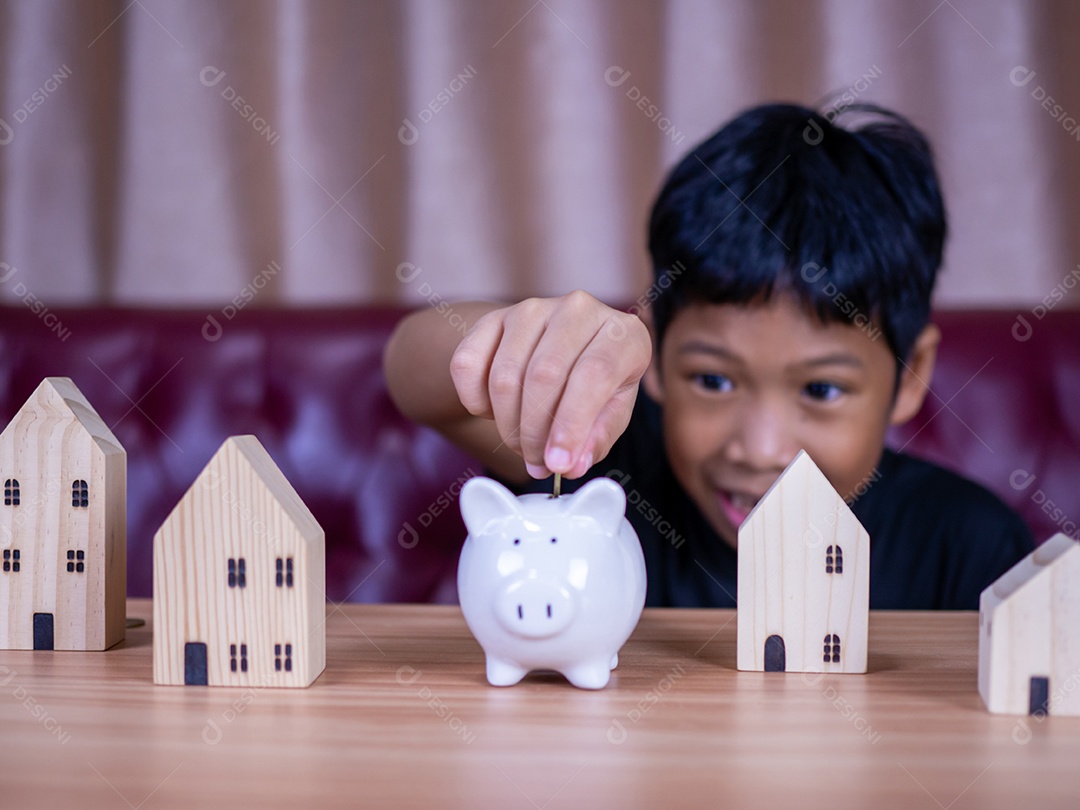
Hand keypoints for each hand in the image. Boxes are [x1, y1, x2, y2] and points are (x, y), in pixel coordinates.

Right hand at [450, 291, 651, 478]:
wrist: (561, 348)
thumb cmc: (596, 383)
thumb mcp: (612, 411)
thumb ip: (597, 438)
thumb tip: (571, 465)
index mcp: (621, 334)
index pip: (594, 374)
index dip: (572, 425)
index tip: (558, 464)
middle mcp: (579, 309)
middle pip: (544, 375)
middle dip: (534, 433)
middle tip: (537, 461)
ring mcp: (533, 309)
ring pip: (504, 375)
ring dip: (507, 424)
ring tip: (521, 443)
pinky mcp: (494, 316)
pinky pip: (467, 364)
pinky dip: (475, 402)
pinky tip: (494, 412)